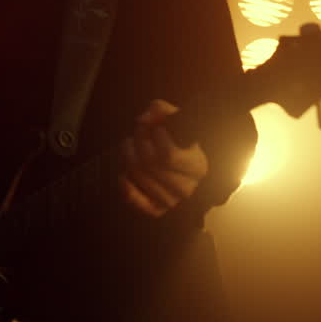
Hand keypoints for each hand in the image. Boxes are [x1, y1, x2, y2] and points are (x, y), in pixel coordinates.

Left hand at [118, 99, 208, 217]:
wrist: (179, 163)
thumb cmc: (177, 139)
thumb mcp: (174, 119)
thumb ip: (161, 111)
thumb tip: (144, 118)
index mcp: (197, 166)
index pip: (168, 156)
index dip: (154, 137)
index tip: (154, 127)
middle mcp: (187, 188)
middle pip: (150, 164)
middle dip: (138, 142)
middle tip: (137, 133)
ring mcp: (172, 201)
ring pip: (139, 177)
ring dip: (128, 158)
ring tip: (130, 147)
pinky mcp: (157, 210)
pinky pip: (137, 202)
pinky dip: (126, 188)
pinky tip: (123, 174)